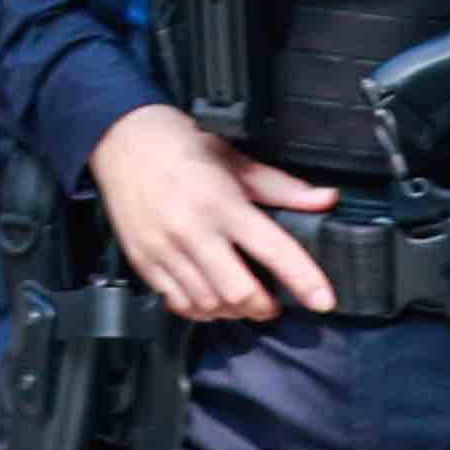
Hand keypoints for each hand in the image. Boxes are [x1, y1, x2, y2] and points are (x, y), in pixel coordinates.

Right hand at [90, 110, 341, 326]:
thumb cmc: (181, 146)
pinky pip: (178, 303)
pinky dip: (202, 310)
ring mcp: (165, 249)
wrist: (123, 139)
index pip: (273, 249)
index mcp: (222, 202)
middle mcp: (193, 230)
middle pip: (239, 292)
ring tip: (244, 301)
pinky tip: (212, 300)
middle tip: (273, 302)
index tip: (324, 300)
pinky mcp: (144, 261)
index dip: (304, 280)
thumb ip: (283, 187)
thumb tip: (326, 198)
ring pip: (209, 304)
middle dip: (264, 306)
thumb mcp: (236, 160)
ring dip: (234, 311)